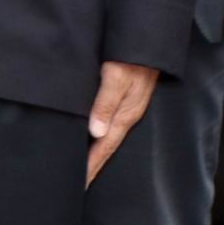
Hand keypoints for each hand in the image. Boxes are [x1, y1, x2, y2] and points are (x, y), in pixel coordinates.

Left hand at [85, 61, 159, 184]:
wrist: (147, 41)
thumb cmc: (131, 57)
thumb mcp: (117, 77)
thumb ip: (106, 102)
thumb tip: (96, 132)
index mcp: (125, 115)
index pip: (105, 147)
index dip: (92, 166)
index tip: (79, 184)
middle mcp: (127, 115)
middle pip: (107, 147)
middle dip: (93, 165)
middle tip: (76, 183)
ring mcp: (127, 107)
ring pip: (108, 136)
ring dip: (95, 152)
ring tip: (81, 167)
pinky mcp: (124, 98)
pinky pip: (109, 123)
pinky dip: (99, 136)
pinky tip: (91, 137)